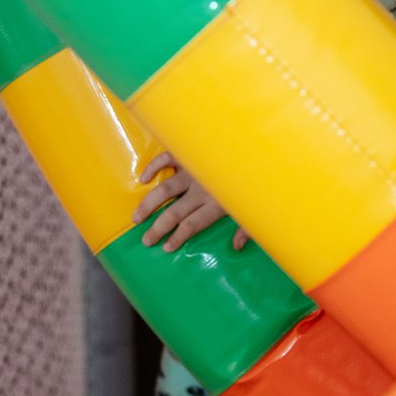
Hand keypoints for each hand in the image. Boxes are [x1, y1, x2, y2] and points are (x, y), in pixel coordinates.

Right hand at [133, 152, 249, 252]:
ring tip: (137, 218)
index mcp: (217, 203)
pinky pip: (167, 158)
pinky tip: (144, 179)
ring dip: (148, 204)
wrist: (258, 147)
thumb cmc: (257, 180)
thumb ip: (247, 229)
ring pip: (165, 190)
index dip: (178, 237)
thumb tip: (236, 247)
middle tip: (146, 240)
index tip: (167, 247)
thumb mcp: (257, 207)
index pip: (192, 225)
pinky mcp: (190, 155)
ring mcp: (194, 170)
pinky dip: (154, 167)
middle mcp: (202, 189)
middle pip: (174, 213)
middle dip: (158, 229)